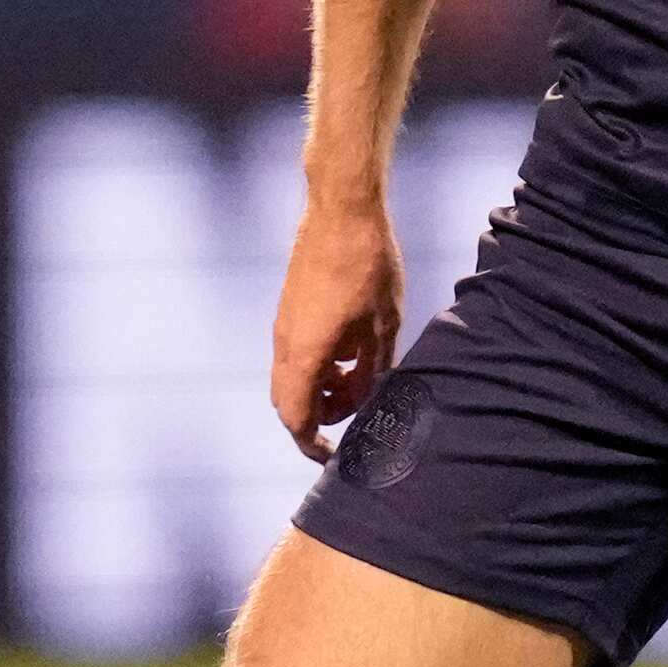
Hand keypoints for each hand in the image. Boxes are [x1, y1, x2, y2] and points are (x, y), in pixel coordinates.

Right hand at [267, 203, 407, 458]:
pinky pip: (297, 351)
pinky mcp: (291, 307)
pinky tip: (352, 349)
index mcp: (305, 354)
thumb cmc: (367, 265)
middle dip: (319, 416)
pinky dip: (319, 364)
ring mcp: (284, 323)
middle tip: (356, 413)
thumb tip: (371, 396)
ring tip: (361, 377)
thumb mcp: (383, 324)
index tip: (333, 457)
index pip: (297, 418)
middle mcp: (285, 343)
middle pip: (290, 401)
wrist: (342, 209)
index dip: (312, 444)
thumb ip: (374, 367)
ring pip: (293, 375)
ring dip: (322, 387)